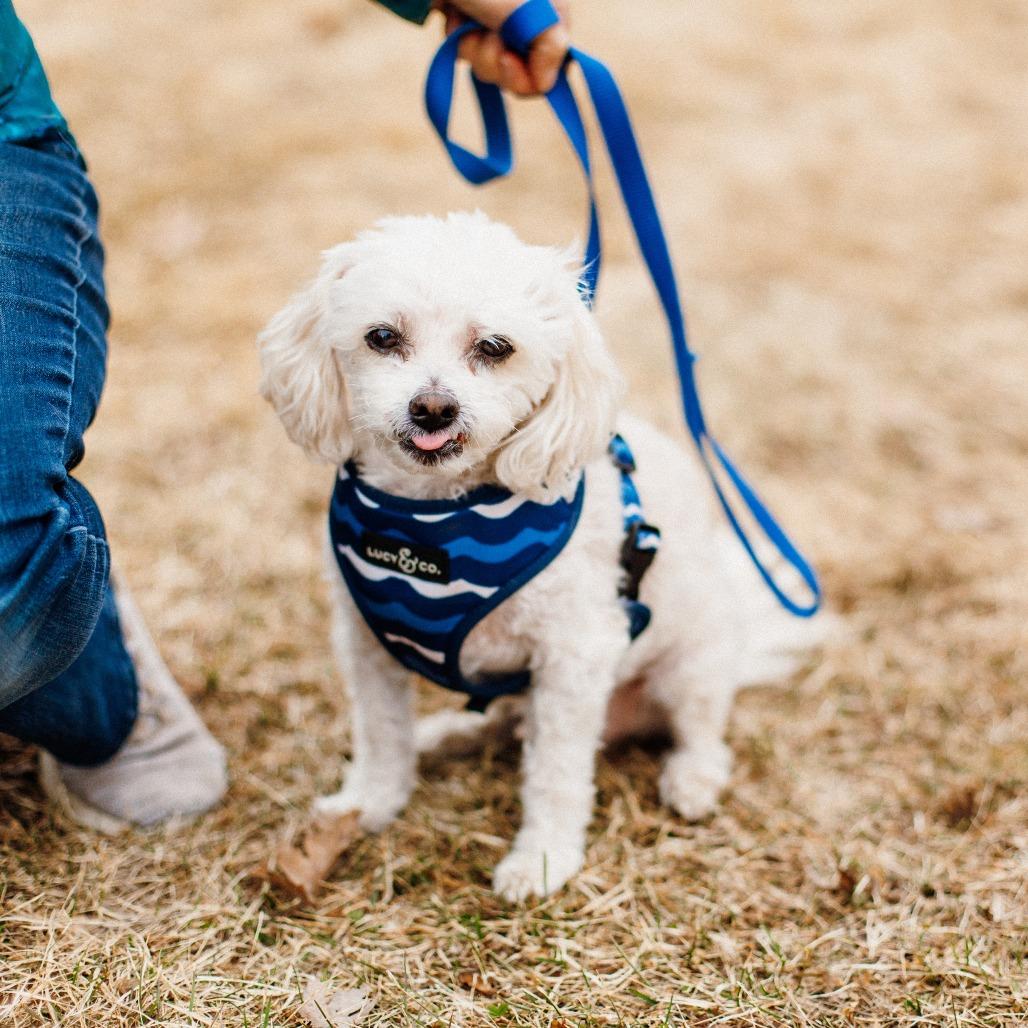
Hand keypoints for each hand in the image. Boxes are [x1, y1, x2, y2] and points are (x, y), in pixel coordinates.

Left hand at [435, 0, 570, 95]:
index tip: (506, 59)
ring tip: (465, 18)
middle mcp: (526, 18)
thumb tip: (547, 83)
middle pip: (517, 74)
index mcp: (549, 11)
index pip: (551, 67)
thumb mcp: (528, 10)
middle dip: (494, 59)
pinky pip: (466, 52)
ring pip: (489, 66)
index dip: (527, 76)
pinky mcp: (469, 21)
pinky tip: (454, 14)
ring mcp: (496, 21)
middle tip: (483, 33)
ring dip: (472, 47)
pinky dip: (457, 38)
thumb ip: (550, 46)